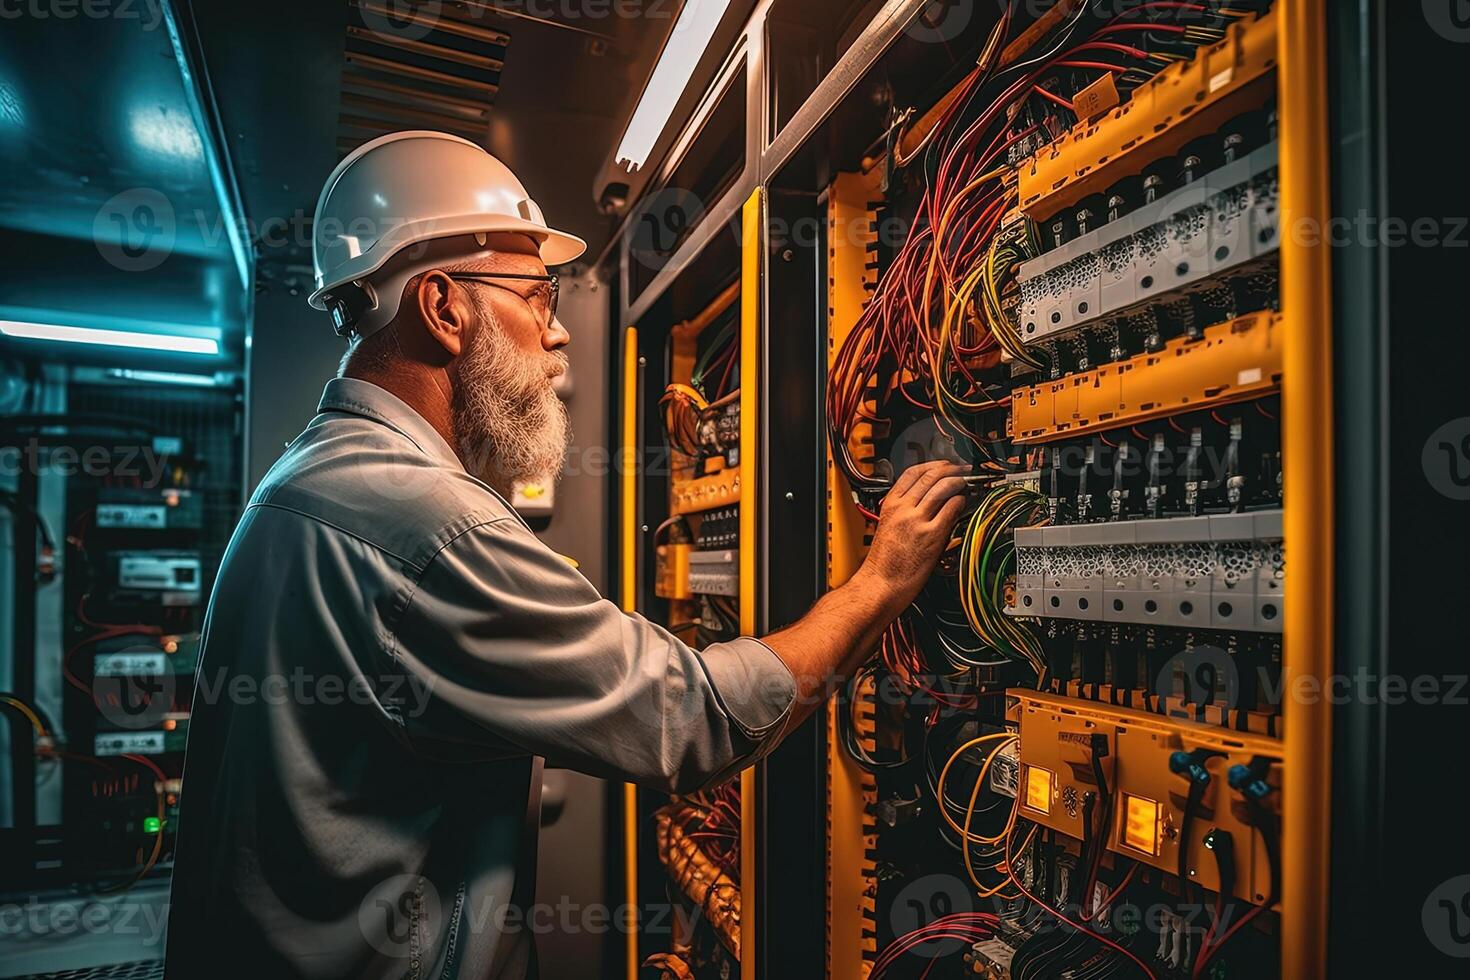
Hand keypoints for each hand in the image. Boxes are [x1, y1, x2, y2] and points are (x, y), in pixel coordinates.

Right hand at [857, 460, 970, 611]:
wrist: (880, 584)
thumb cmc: (884, 563)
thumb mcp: (888, 527)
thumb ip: (904, 512)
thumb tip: (925, 502)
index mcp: (890, 505)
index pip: (912, 473)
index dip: (932, 465)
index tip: (943, 464)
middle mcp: (903, 509)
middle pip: (930, 476)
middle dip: (950, 469)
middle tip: (962, 469)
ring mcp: (918, 520)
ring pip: (943, 488)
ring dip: (959, 481)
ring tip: (967, 482)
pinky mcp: (932, 534)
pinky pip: (951, 509)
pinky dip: (961, 501)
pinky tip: (964, 503)